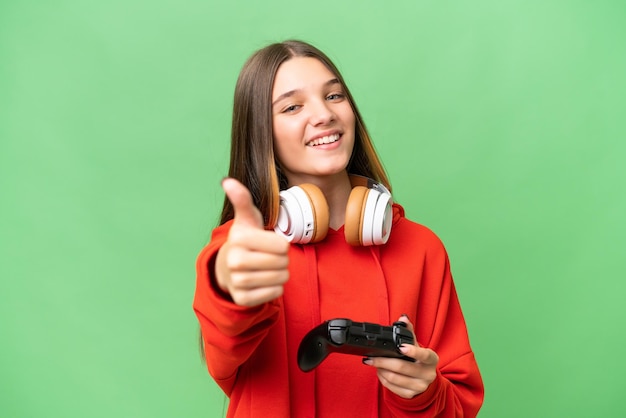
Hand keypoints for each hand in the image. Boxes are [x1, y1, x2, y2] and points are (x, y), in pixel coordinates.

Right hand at [215, 178, 289, 306]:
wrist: (228, 267)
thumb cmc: (246, 240)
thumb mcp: (247, 218)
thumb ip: (242, 199)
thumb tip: (228, 181)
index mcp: (239, 238)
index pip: (282, 246)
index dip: (281, 245)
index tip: (267, 243)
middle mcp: (234, 260)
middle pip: (283, 263)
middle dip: (281, 260)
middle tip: (268, 257)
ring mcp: (237, 281)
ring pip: (280, 279)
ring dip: (280, 274)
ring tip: (268, 268)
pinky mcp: (242, 298)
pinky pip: (274, 294)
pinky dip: (275, 288)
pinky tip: (264, 281)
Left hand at [363, 316, 438, 398]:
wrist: (425, 380)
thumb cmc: (419, 360)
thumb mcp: (417, 346)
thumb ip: (409, 332)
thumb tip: (403, 317)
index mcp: (431, 359)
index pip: (424, 355)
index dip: (413, 351)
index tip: (401, 347)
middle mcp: (428, 374)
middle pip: (402, 367)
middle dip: (382, 361)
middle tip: (370, 357)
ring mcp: (420, 386)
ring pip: (394, 378)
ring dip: (380, 369)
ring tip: (373, 363)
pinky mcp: (410, 395)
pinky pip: (392, 387)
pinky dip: (382, 379)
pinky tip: (379, 372)